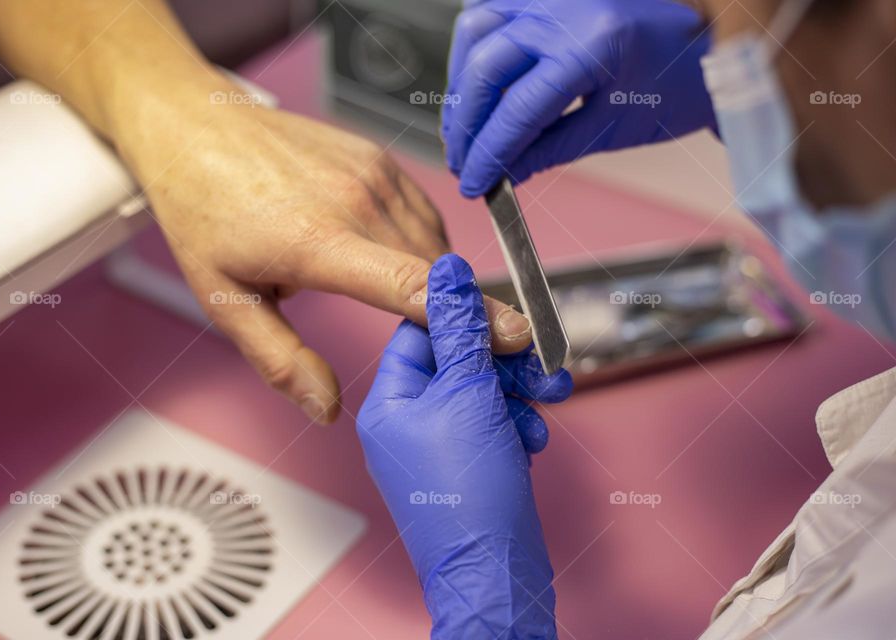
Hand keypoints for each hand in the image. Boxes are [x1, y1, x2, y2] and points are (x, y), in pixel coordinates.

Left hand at [116, 76, 534, 422]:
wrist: (196, 129)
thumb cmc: (204, 212)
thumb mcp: (224, 300)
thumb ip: (280, 359)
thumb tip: (327, 408)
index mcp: (318, 242)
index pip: (412, 285)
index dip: (471, 316)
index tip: (514, 337)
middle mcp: (356, 201)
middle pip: (436, 272)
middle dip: (454, 313)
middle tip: (451, 349)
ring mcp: (372, 174)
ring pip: (434, 243)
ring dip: (436, 281)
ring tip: (409, 306)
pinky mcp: (379, 158)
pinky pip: (422, 213)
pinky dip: (422, 246)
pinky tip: (393, 260)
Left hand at [357, 254, 571, 638]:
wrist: (495, 575)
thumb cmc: (470, 495)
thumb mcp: (468, 394)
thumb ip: (461, 329)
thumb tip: (447, 271)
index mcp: (389, 402)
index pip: (420, 332)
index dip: (466, 320)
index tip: (507, 318)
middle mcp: (407, 423)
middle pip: (459, 362)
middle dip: (506, 361)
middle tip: (540, 362)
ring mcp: (437, 448)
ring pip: (483, 394)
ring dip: (520, 391)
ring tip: (551, 397)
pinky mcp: (467, 468)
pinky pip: (493, 427)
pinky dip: (517, 425)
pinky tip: (532, 439)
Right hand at [443, 0, 715, 196]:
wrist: (703, 40)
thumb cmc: (673, 81)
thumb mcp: (613, 128)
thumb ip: (551, 149)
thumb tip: (503, 171)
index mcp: (591, 47)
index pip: (517, 110)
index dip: (488, 153)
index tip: (472, 183)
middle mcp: (563, 9)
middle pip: (485, 69)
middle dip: (466, 125)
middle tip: (463, 162)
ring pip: (475, 32)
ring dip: (461, 85)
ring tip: (465, 128)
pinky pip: (489, 8)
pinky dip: (474, 47)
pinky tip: (476, 82)